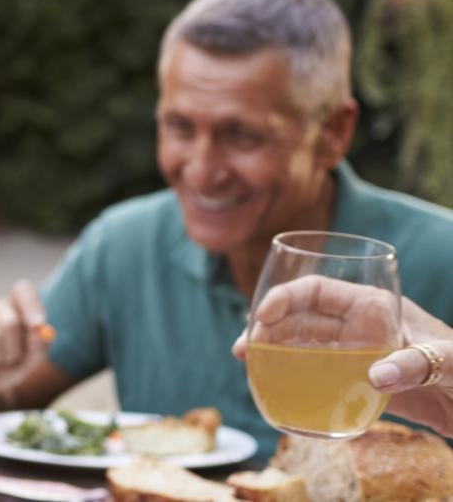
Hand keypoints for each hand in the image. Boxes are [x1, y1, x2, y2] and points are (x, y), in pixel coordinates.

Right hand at [0, 280, 52, 410]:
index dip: (31, 305)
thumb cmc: (5, 370)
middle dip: (12, 350)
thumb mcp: (28, 363)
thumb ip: (39, 347)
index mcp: (14, 307)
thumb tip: (40, 330)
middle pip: (10, 320)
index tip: (37, 324)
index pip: (23, 290)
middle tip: (7, 361)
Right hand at [232, 277, 452, 435]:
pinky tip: (272, 387)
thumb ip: (416, 364)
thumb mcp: (448, 360)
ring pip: (300, 344)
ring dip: (271, 350)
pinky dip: (289, 377)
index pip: (319, 290)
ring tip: (248, 362)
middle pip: (300, 317)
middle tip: (244, 348)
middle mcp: (357, 326)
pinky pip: (313, 374)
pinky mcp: (353, 380)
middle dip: (266, 326)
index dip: (286, 297)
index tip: (263, 315)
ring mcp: (353, 354)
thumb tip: (375, 376)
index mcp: (373, 306)